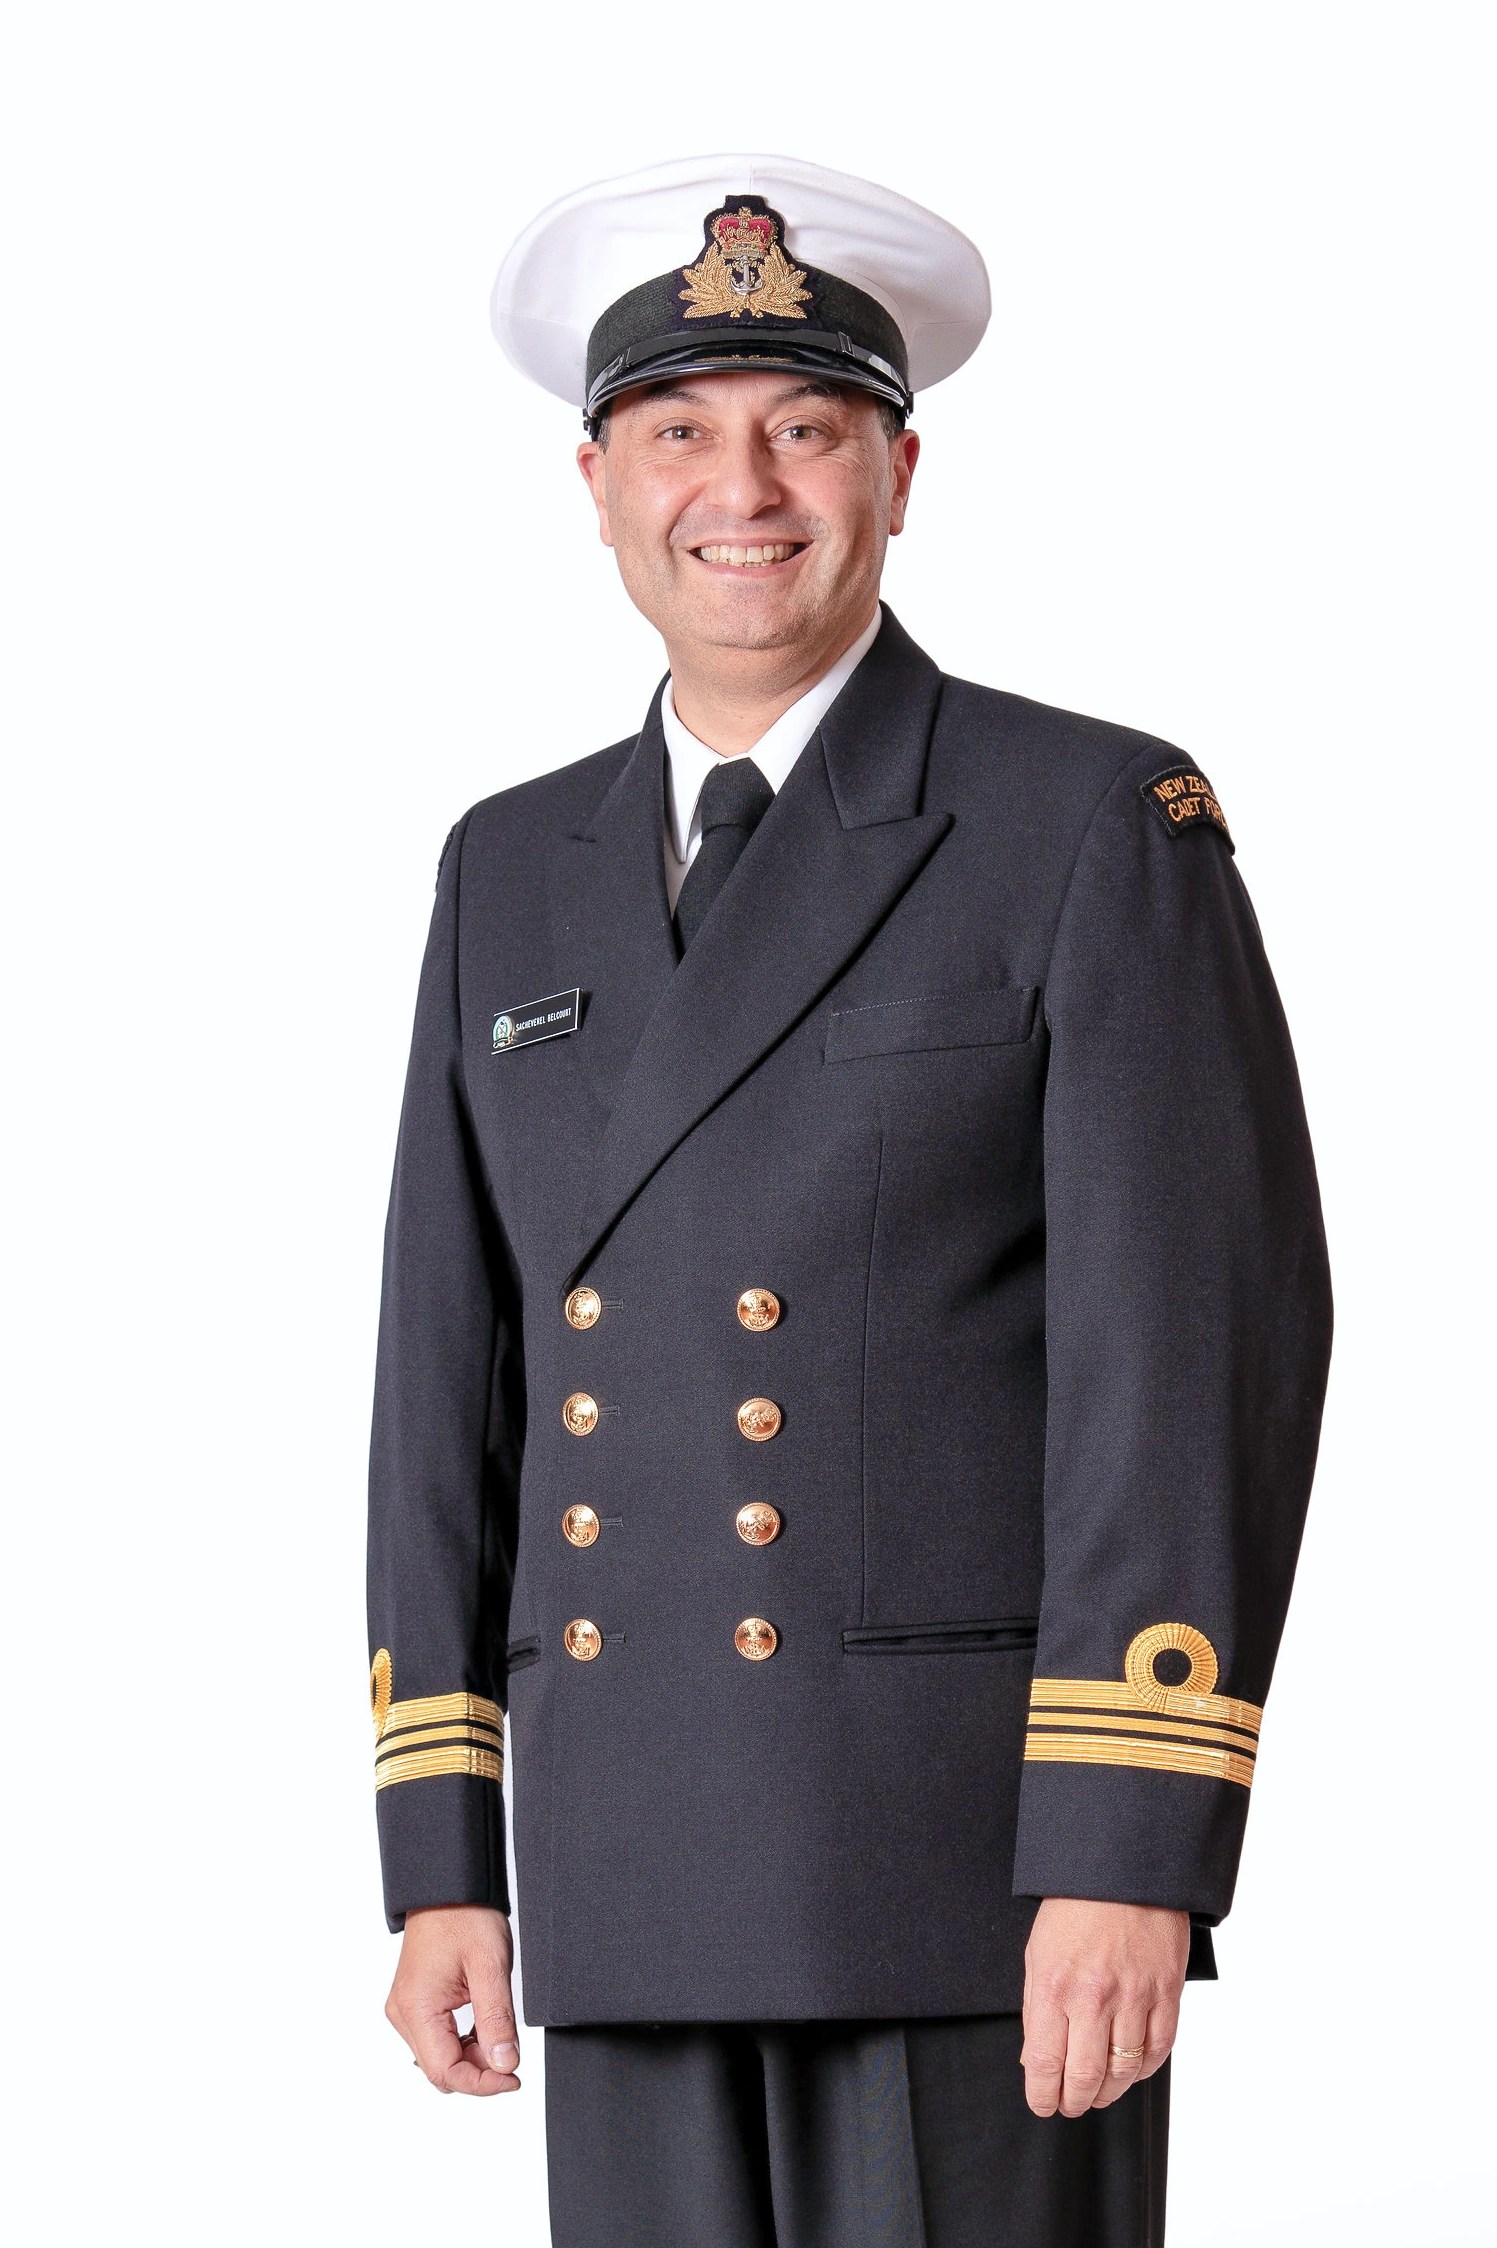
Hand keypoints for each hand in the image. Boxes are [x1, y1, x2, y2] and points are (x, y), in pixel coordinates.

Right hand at [385, 1904, 520, 2094]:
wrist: (447, 1886)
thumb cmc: (464, 1915)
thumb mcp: (489, 1966)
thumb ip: (497, 2020)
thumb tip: (505, 2065)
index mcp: (416, 2008)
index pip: (446, 2072)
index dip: (482, 2084)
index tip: (513, 2078)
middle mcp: (402, 2014)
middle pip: (440, 2069)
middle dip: (478, 2071)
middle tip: (510, 2051)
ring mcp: (405, 2008)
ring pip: (438, 2058)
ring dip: (471, 2057)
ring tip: (498, 2032)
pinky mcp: (413, 2003)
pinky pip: (436, 2039)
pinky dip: (461, 2042)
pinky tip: (483, 2026)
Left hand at [1021, 1897, 1188, 2116]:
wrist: (1122, 1867)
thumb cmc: (1074, 1908)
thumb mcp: (1038, 1952)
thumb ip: (1035, 2008)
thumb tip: (1035, 2059)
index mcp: (1053, 1985)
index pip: (1043, 2062)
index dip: (1041, 2095)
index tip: (1042, 2104)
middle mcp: (1093, 1996)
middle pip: (1084, 2077)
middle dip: (1074, 2101)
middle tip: (1070, 2105)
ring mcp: (1134, 1995)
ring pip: (1123, 2070)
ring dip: (1108, 2091)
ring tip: (1098, 2092)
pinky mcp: (1166, 1991)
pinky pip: (1159, 2049)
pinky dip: (1144, 2069)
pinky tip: (1131, 2070)